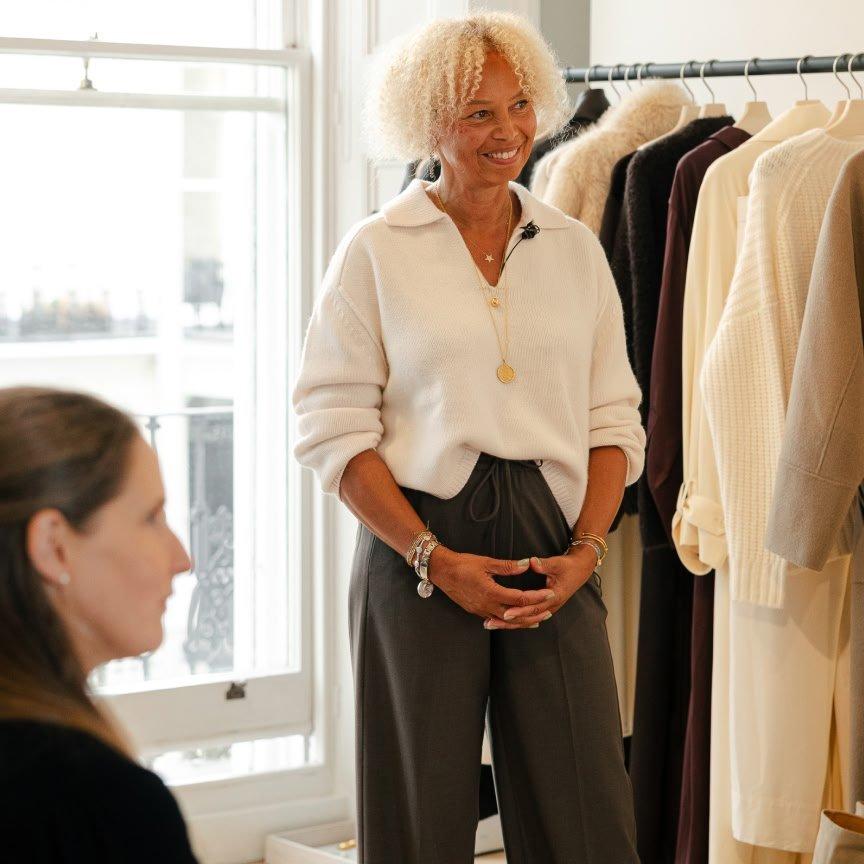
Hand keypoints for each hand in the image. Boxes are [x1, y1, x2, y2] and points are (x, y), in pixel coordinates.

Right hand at [427, 546, 557, 627]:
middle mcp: (487, 605)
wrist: (441, 572)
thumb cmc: (463, 564)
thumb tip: (527, 564)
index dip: (536, 597)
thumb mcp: (486, 562)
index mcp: (491, 592)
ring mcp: (481, 611)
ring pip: (507, 622)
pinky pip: (496, 620)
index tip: (549, 593)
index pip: (520, 598)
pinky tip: (515, 620)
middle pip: (516, 616)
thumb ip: (508, 566)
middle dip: (534, 614)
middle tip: (549, 612)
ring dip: (523, 621)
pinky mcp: (476, 611)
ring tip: (537, 620)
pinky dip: (509, 622)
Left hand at [484, 545, 596, 629]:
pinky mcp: (544, 607)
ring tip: (490, 624)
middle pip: (527, 618)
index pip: (534, 607)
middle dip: (509, 621)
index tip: (506, 612)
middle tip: (491, 622)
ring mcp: (547, 608)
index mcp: (554, 597)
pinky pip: (528, 617)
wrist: (580, 570)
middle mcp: (550, 606)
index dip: (520, 611)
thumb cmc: (568, 566)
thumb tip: (532, 562)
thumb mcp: (558, 563)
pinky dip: (515, 620)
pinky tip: (501, 621)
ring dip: (509, 623)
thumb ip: (544, 564)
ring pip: (526, 620)